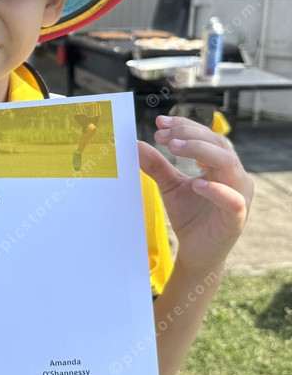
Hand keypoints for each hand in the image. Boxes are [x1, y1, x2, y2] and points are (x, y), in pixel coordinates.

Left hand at [138, 115, 252, 274]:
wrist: (196, 252)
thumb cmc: (189, 215)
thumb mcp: (169, 186)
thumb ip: (156, 165)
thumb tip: (135, 144)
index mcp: (220, 165)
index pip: (207, 136)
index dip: (185, 126)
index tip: (160, 122)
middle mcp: (234, 176)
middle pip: (218, 144)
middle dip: (189, 135)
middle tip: (162, 135)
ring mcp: (239, 195)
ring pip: (228, 164)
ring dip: (201, 152)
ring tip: (174, 149)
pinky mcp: (237, 218)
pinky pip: (233, 200)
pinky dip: (216, 190)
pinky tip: (197, 183)